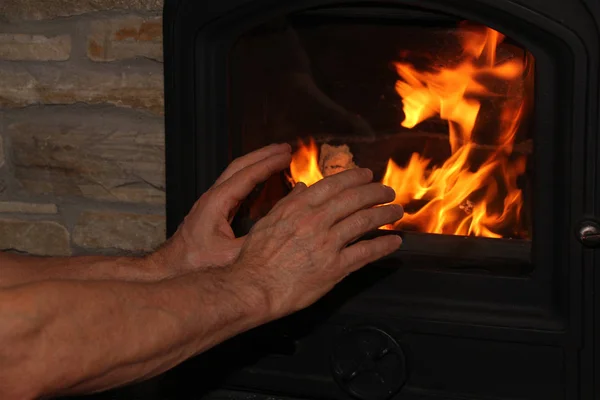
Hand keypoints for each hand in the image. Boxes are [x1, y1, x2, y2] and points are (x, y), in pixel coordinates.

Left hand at [152, 143, 292, 275]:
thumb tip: (280, 228)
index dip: (269, 164)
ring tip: (278, 158)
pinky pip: (236, 186)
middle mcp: (212, 197)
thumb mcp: (229, 255)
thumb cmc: (193, 263)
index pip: (247, 175)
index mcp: (216, 202)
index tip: (286, 155)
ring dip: (258, 163)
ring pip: (236, 173)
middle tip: (286, 148)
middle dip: (264, 155)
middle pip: (240, 166)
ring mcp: (212, 202)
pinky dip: (252, 178)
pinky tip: (263, 181)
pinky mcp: (213, 210)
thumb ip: (255, 240)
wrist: (169, 268)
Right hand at [229, 168, 403, 318]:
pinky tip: (394, 242)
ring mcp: (327, 243)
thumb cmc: (256, 258)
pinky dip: (383, 246)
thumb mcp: (267, 222)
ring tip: (396, 211)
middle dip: (376, 193)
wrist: (254, 287)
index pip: (334, 184)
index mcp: (298, 207)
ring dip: (384, 215)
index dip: (355, 178)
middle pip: (354, 199)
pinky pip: (365, 252)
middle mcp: (315, 221)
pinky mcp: (335, 267)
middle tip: (388, 192)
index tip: (368, 175)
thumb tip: (303, 188)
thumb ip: (288, 203)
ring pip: (364, 222)